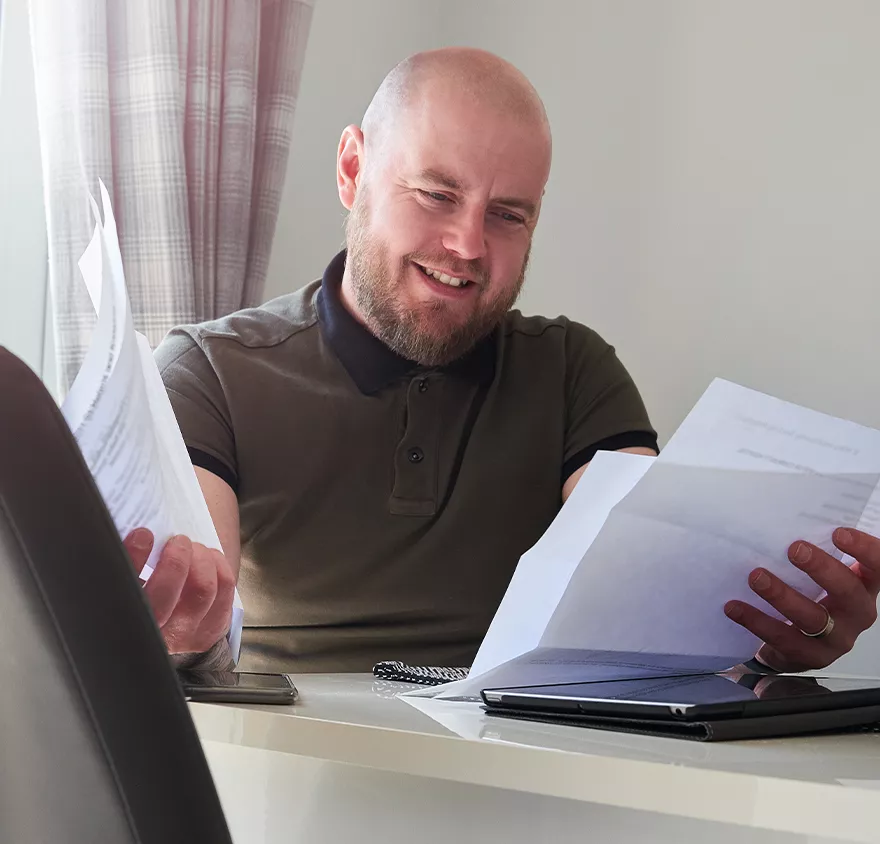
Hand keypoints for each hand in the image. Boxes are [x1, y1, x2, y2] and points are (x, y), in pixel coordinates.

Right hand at [123, 528, 235, 654]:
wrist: (165, 627)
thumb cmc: (145, 594)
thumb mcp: (128, 581)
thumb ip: (127, 562)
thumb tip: (137, 534)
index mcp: (125, 619)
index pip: (124, 591)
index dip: (134, 558)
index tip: (143, 535)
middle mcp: (151, 634)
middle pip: (164, 597)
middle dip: (176, 560)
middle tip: (178, 541)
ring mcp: (183, 636)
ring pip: (202, 591)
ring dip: (202, 560)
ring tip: (196, 549)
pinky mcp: (209, 631)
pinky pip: (225, 593)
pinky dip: (220, 568)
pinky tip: (210, 559)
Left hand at [724, 528, 879, 671]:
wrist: (795, 645)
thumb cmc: (809, 597)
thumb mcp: (817, 576)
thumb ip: (811, 554)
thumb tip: (778, 521)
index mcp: (862, 587)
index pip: (877, 568)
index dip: (865, 550)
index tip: (839, 533)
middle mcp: (856, 614)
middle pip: (849, 593)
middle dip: (822, 569)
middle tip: (795, 549)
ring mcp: (836, 639)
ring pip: (813, 618)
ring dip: (782, 595)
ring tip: (756, 577)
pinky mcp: (810, 657)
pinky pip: (783, 639)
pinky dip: (756, 621)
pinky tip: (734, 607)